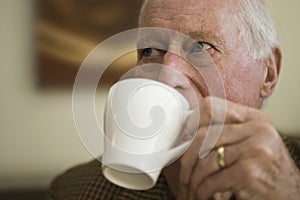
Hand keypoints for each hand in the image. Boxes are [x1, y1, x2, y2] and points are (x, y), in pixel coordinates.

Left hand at [163, 97, 299, 199]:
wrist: (292, 193)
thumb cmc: (267, 168)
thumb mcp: (253, 141)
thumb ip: (229, 132)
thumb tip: (190, 132)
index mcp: (254, 118)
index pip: (211, 107)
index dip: (192, 122)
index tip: (184, 139)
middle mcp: (257, 129)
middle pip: (204, 135)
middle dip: (188, 158)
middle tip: (183, 172)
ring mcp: (255, 149)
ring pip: (207, 160)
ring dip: (194, 179)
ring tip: (191, 187)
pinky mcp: (250, 172)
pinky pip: (214, 180)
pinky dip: (203, 191)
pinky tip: (203, 195)